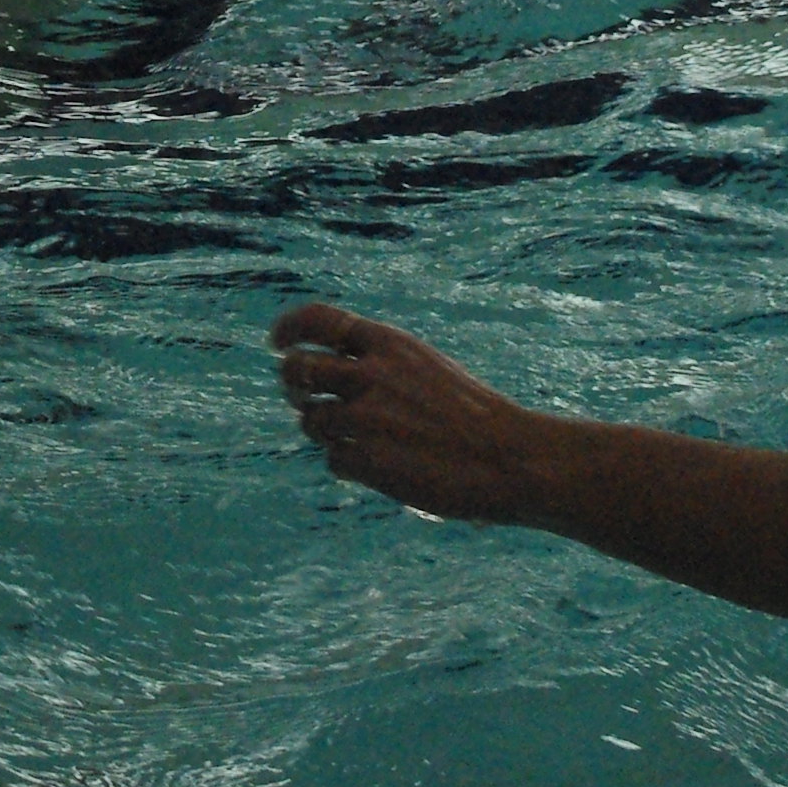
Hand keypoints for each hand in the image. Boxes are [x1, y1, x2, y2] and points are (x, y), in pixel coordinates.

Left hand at [271, 303, 550, 524]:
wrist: (509, 459)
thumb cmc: (471, 414)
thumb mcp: (425, 367)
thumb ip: (377, 363)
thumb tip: (320, 370)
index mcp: (388, 343)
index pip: (315, 320)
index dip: (288, 329)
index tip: (278, 344)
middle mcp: (370, 375)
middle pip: (297, 370)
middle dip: (292, 384)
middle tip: (302, 397)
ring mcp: (366, 419)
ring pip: (309, 420)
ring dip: (323, 430)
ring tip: (357, 438)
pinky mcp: (367, 462)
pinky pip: (333, 460)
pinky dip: (348, 464)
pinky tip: (381, 466)